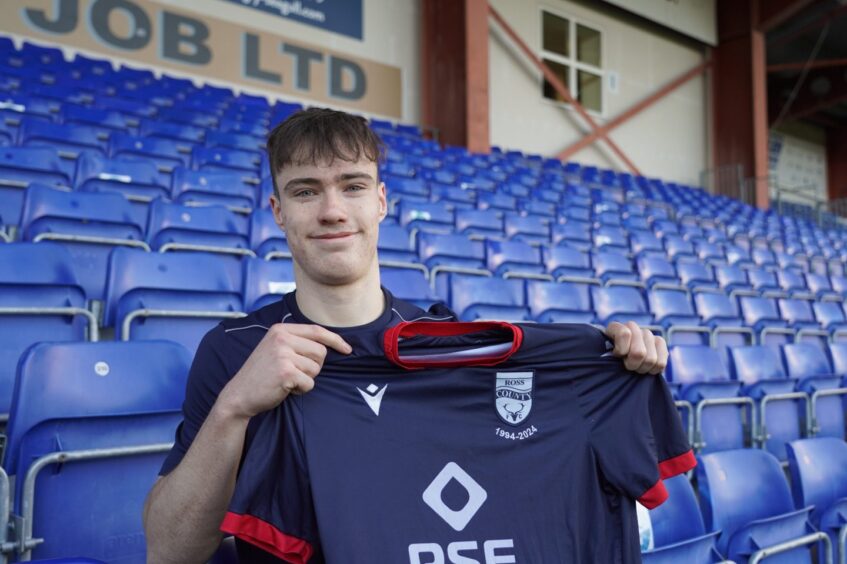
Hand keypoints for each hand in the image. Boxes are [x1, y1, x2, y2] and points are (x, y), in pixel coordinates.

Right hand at [216, 323, 351, 418]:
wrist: (239, 394)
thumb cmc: (262, 374)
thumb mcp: (276, 348)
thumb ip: (297, 342)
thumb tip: (329, 345)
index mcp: (280, 330)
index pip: (317, 331)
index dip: (335, 340)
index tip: (347, 349)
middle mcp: (282, 338)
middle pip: (321, 351)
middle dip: (314, 366)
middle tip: (295, 373)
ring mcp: (283, 354)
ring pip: (316, 368)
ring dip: (306, 379)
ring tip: (287, 380)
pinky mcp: (286, 372)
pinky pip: (309, 383)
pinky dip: (301, 390)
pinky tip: (286, 389)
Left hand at [604, 321, 667, 374]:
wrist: (620, 361)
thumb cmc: (608, 360)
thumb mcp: (603, 357)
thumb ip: (606, 355)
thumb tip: (617, 356)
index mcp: (615, 328)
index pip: (624, 334)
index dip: (622, 350)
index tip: (617, 356)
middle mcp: (632, 327)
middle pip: (639, 352)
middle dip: (632, 364)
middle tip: (627, 366)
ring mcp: (647, 334)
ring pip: (650, 359)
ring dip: (642, 368)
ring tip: (636, 367)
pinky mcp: (660, 342)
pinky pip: (661, 362)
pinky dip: (653, 369)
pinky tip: (646, 367)